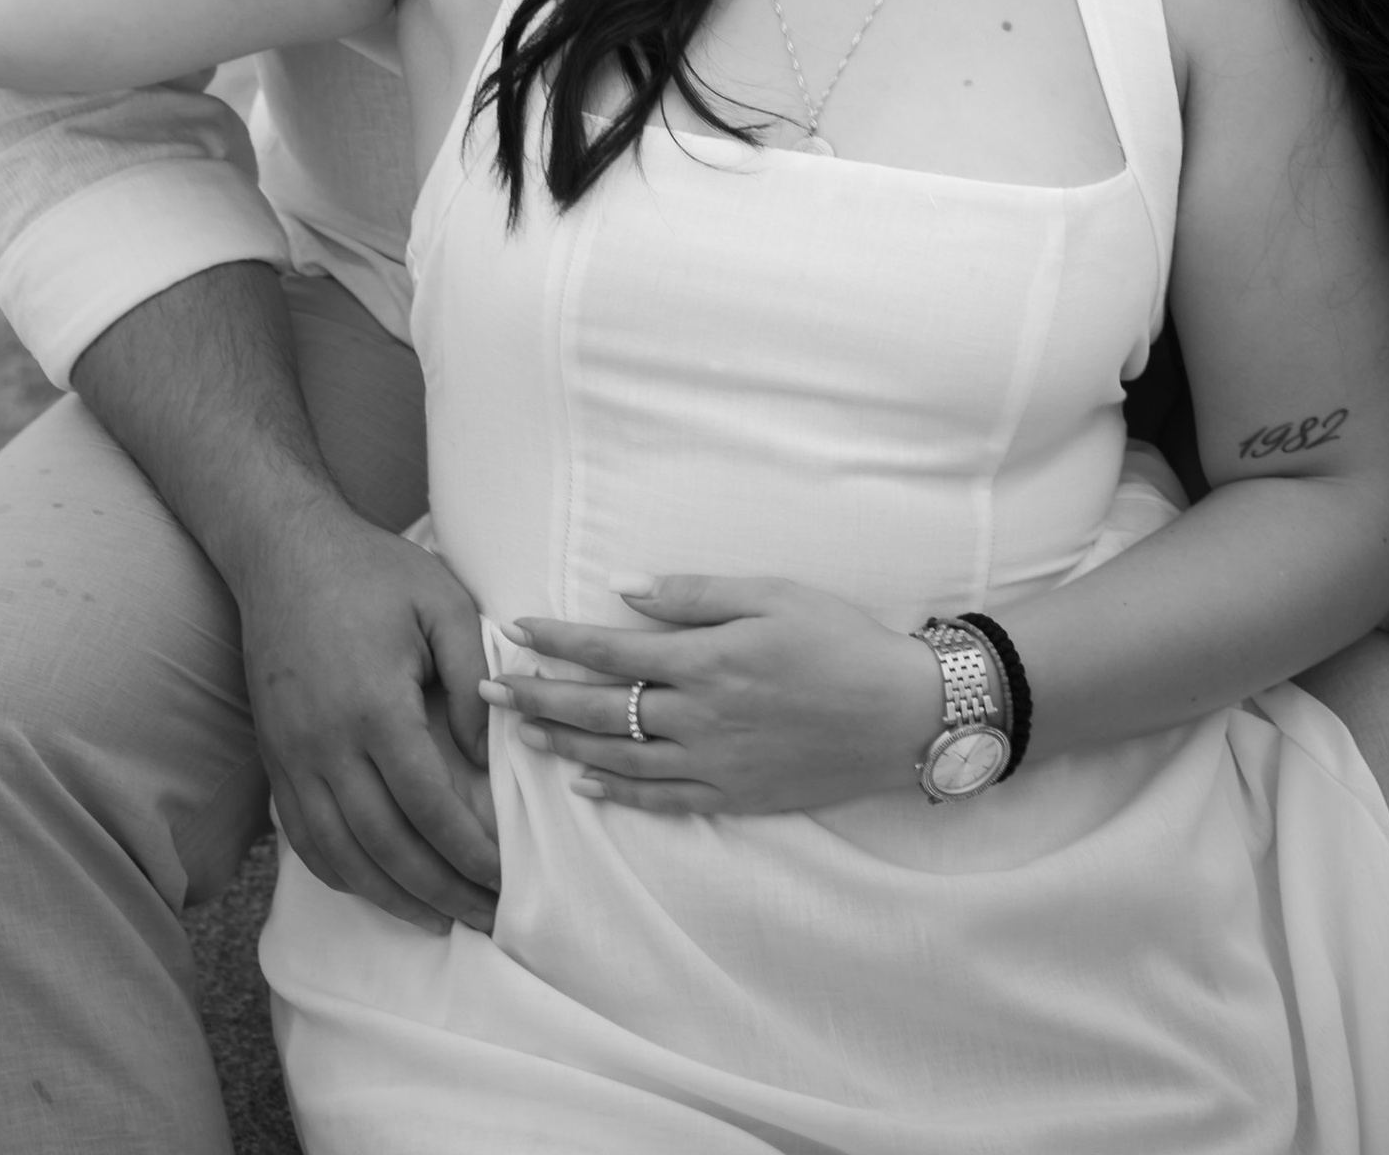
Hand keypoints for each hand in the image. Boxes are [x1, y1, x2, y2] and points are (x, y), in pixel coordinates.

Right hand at [234, 500, 502, 933]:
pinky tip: (373, 886)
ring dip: (390, 897)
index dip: (468, 852)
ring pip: (341, 853)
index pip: (429, 806)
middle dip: (440, 891)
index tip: (503, 880)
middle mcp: (328, 743)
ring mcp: (293, 754)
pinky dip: (340, 872)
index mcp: (376, 706)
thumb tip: (482, 758)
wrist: (283, 550)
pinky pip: (303, 835)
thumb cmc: (373, 571)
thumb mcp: (442, 602)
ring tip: (436, 919)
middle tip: (483, 919)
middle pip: (387, 846)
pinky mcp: (273, 755)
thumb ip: (472, 675)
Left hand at [487, 573, 942, 818]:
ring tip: (522, 735)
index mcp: (706, 659)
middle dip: (538, 698)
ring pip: (621, 759)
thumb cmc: (840, 640)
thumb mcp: (772, 594)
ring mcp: (715, 763)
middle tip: (486, 693)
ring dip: (565, 745)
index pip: (610, 649)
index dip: (558, 640)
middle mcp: (699, 717)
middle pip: (600, 709)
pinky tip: (586, 786)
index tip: (514, 631)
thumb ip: (694, 594)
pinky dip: (618, 793)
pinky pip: (662, 801)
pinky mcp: (734, 796)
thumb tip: (624, 588)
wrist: (902, 713)